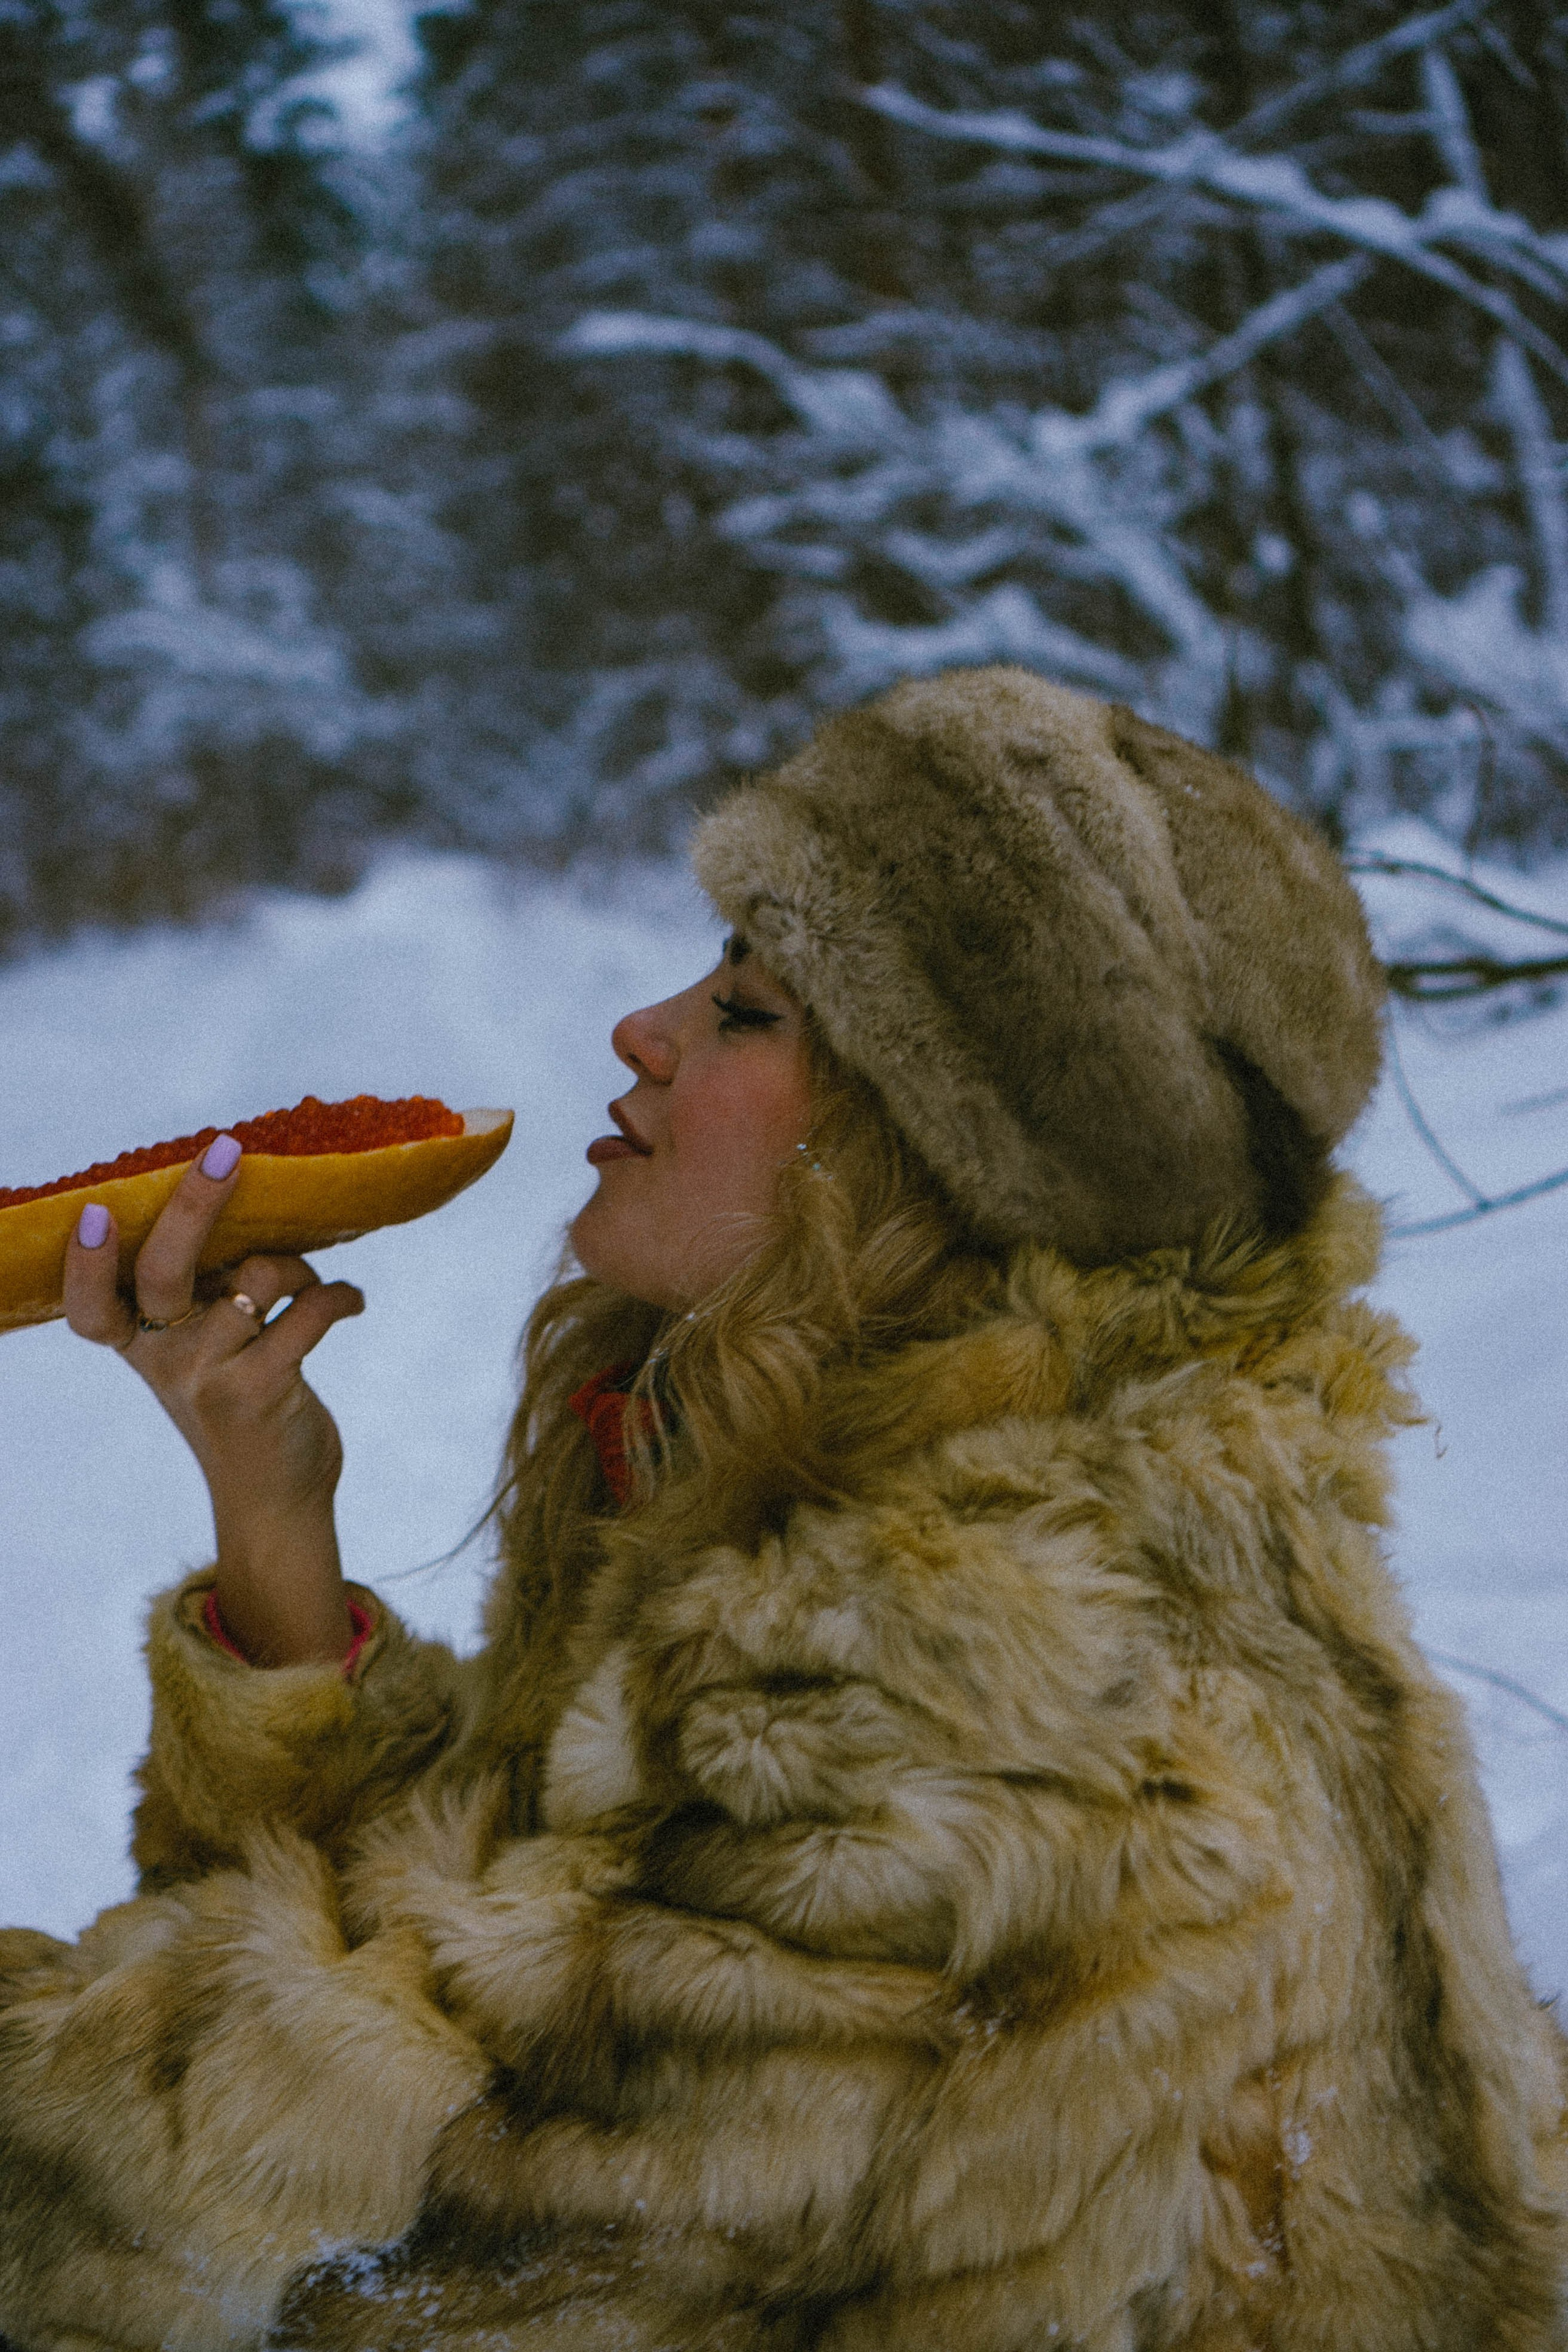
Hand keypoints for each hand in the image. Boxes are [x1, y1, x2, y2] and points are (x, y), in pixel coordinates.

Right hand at [64, 1136, 364, 1666]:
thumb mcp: (202, 1359)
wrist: (275, 1502)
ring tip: (314, 1286)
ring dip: (299, 1266)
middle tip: (227, 1152)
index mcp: (142, 1348)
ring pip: (257, 1275)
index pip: (91, 1308)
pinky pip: (308, 1311)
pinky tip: (351, 1303)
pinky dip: (340, 1296)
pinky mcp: (264, 1390)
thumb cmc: (241, 1408)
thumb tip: (236, 1206)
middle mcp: (167, 1361)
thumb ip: (200, 1300)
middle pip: (165, 1270)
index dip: (86, 1264)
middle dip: (195, 1205)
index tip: (95, 1212)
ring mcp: (211, 1377)